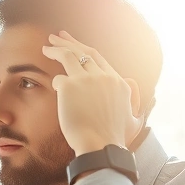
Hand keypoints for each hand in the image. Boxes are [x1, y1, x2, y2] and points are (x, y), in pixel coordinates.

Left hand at [42, 31, 141, 154]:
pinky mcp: (70, 86)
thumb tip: (137, 90)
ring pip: (68, 56)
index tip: (76, 44)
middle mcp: (104, 76)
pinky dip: (56, 83)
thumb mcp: (135, 120)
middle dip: (69, 41)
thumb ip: (135, 103)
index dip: (85, 49)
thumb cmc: (115, 140)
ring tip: (46, 47)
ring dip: (56, 49)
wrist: (100, 148)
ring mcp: (86, 79)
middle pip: (84, 51)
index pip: (99, 58)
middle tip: (57, 36)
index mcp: (118, 82)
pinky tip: (53, 86)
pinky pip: (59, 79)